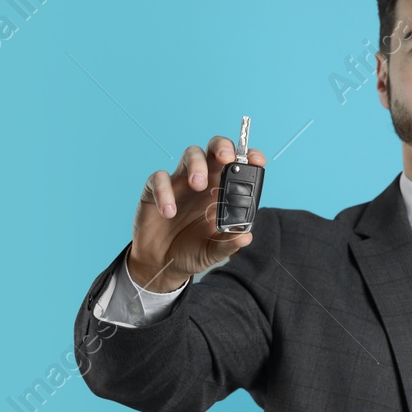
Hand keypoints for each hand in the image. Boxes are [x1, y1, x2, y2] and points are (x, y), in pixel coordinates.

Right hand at [128, 136, 267, 292]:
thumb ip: (229, 243)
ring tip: (198, 184)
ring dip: (196, 164)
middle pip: (214, 149)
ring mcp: (180, 183)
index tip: (256, 160)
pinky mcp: (155, 190)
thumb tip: (246, 236)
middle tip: (226, 159)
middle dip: (222, 147)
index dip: (248, 157)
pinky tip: (169, 212)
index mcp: (222, 192)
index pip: (237, 165)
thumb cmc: (192, 251)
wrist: (162, 264)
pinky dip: (165, 192)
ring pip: (190, 154)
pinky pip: (159, 179)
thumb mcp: (214, 251)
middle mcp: (204, 181)